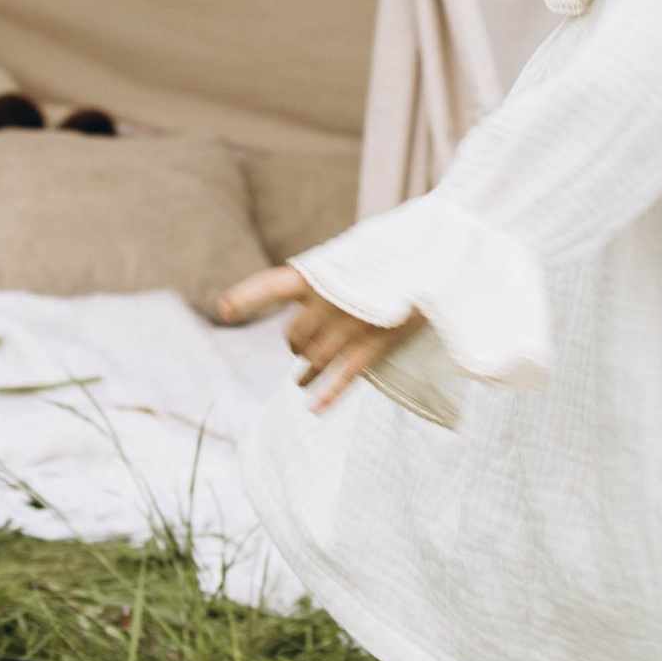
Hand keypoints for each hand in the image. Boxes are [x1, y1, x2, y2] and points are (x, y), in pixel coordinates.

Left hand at [217, 261, 418, 407]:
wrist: (438, 252)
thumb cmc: (396, 250)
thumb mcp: (356, 253)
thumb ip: (332, 277)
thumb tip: (312, 303)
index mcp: (320, 272)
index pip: (271, 286)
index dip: (246, 298)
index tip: (223, 310)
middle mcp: (329, 299)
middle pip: (296, 336)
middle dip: (296, 346)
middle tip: (298, 351)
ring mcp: (352, 322)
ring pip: (316, 359)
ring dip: (306, 374)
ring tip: (301, 383)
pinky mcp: (377, 341)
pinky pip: (346, 374)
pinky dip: (329, 394)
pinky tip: (315, 410)